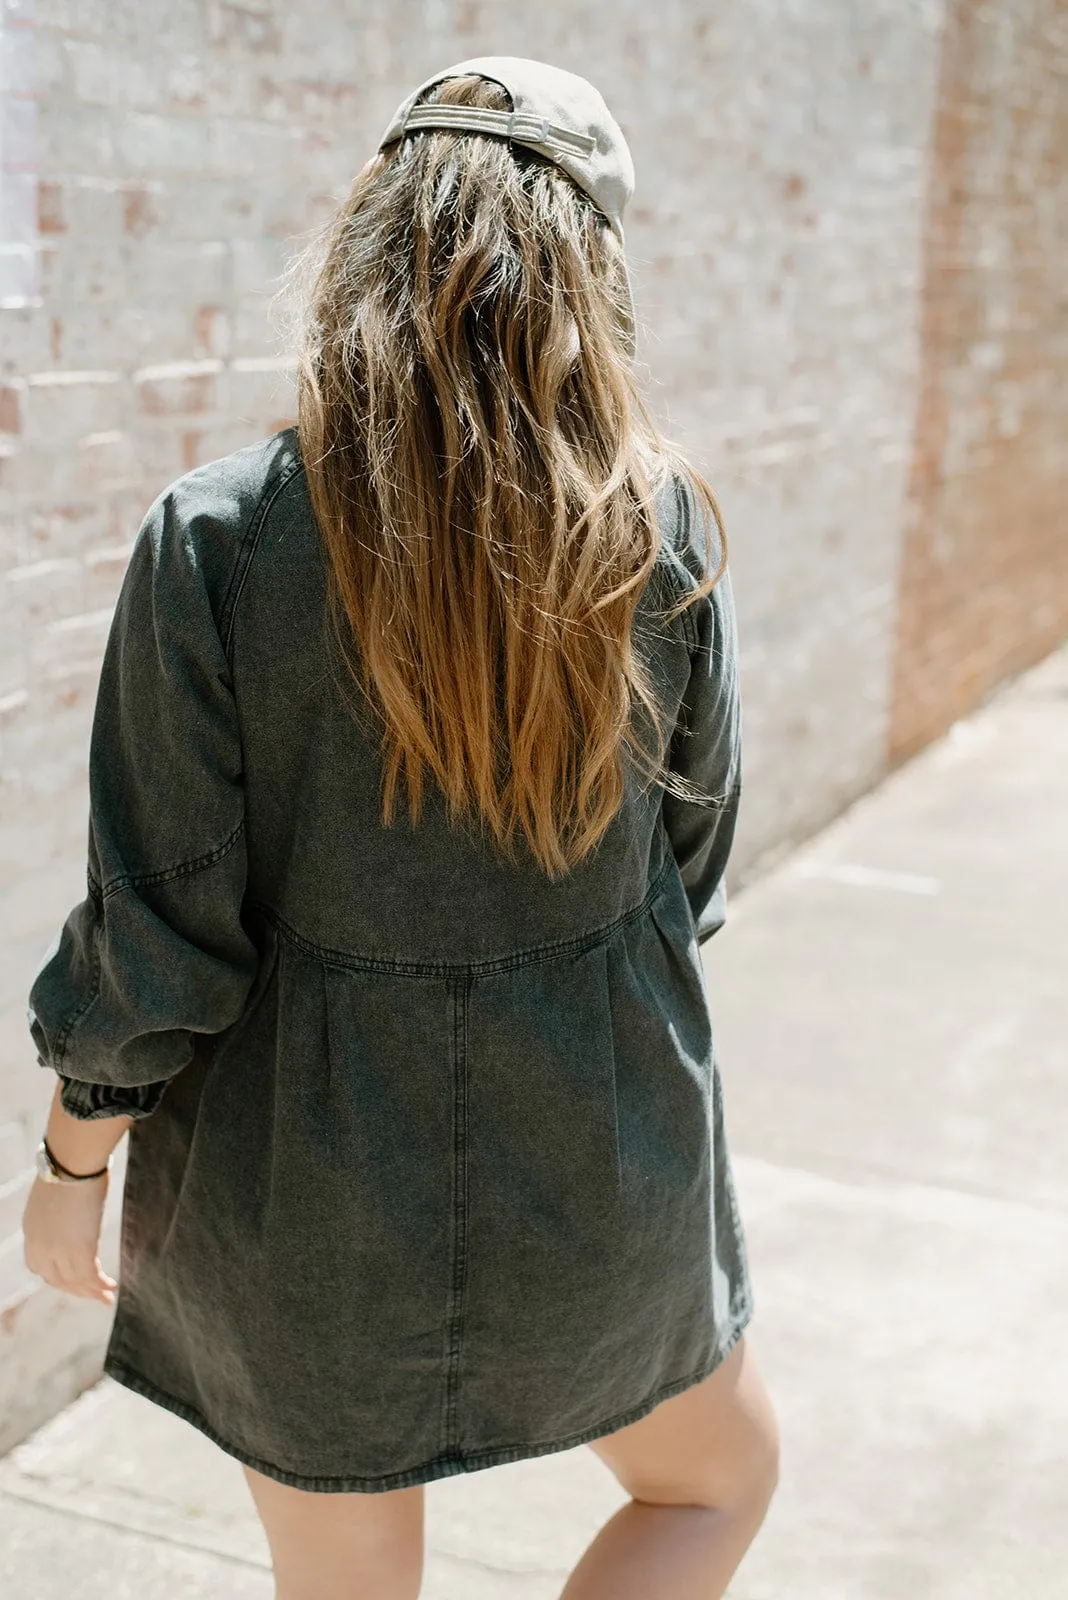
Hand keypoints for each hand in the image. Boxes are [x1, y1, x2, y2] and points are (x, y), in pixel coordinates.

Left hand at [22, 1169, 116, 1305]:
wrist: (72, 1162)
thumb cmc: (70, 1165)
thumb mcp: (57, 1192)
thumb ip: (63, 1208)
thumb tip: (80, 1200)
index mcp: (32, 1230)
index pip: (39, 1265)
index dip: (56, 1276)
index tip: (74, 1279)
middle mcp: (40, 1245)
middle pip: (55, 1279)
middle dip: (76, 1290)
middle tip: (94, 1295)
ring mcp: (58, 1250)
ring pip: (74, 1282)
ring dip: (92, 1292)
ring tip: (107, 1296)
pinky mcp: (79, 1250)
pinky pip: (90, 1277)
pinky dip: (100, 1285)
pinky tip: (111, 1285)